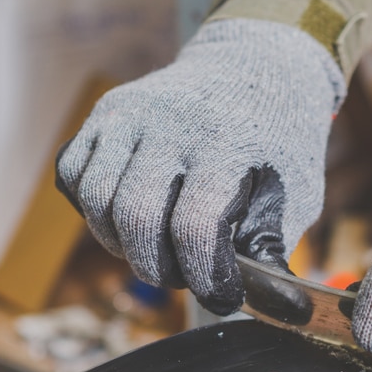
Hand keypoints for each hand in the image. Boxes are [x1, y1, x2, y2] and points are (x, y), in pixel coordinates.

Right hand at [56, 19, 344, 314]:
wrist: (256, 63)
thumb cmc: (279, 140)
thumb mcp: (296, 192)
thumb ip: (273, 248)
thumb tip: (274, 309)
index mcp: (227, 143)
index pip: (195, 226)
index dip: (203, 277)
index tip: (220, 295)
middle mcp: (172, 123)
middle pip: (135, 216)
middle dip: (157, 267)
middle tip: (183, 275)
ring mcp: (132, 114)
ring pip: (96, 199)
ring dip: (121, 244)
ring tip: (156, 249)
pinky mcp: (106, 113)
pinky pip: (74, 174)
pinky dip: (93, 208)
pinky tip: (128, 215)